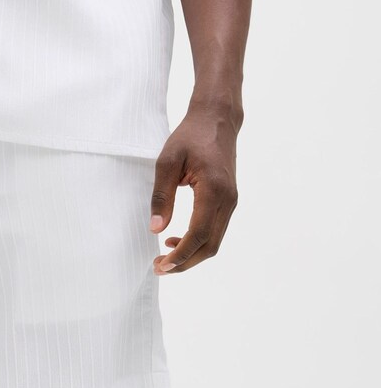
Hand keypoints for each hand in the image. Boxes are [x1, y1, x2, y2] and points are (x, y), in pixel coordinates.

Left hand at [150, 104, 239, 274]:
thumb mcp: (167, 162)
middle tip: (159, 267)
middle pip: (209, 245)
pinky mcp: (228, 202)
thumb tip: (156, 229)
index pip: (198, 234)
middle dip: (184, 262)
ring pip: (213, 242)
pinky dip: (197, 243)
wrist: (217, 119)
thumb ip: (161, 196)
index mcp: (213, 189)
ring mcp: (231, 201)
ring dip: (190, 255)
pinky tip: (175, 241)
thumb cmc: (190, 136)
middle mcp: (227, 199)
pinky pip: (215, 231)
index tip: (161, 265)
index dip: (180, 255)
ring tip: (165, 257)